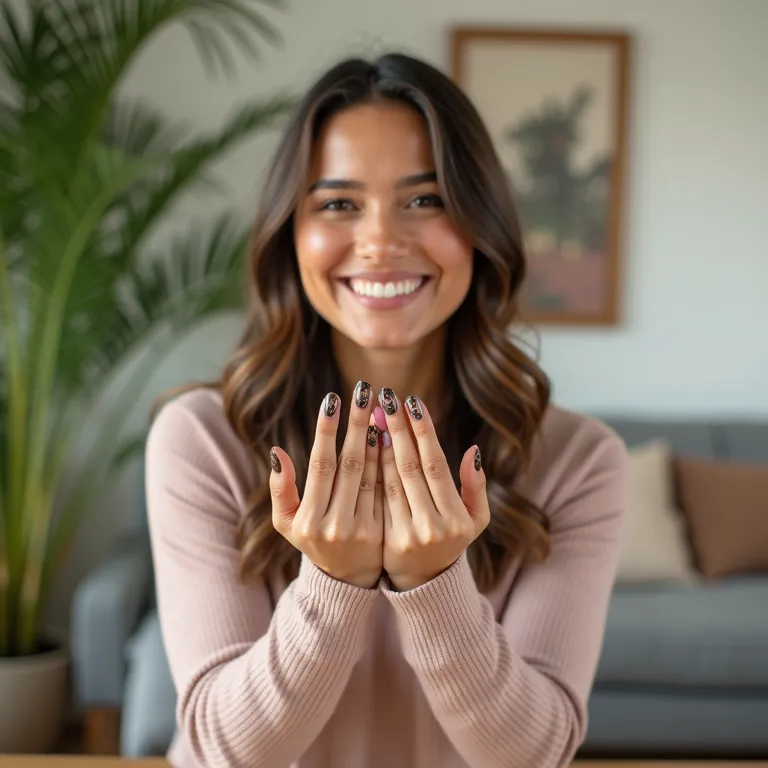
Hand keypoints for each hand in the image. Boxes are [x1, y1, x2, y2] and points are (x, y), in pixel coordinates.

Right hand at [270, 382, 383, 588]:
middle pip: (349, 463)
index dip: (327, 429)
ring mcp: (362, 531)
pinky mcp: (385, 533)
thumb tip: (277, 453)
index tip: (333, 398)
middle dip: (356, 423)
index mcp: (308, 520)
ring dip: (377, 437)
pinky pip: (388, 489)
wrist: (348, 583)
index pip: (320, 464)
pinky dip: (391, 461)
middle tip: (363, 390)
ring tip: (380, 406)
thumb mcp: (286, 523)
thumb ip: (281, 489)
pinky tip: (394, 434)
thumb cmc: (313, 541)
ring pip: (372, 473)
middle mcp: (334, 526)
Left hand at [375, 388, 489, 591]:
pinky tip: (365, 443)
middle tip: (387, 398)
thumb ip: (475, 487)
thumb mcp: (476, 520)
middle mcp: (432, 527)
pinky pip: (375, 496)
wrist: (424, 584)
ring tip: (373, 413)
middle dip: (398, 429)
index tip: (413, 403)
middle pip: (410, 467)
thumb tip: (472, 451)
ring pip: (389, 480)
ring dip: (380, 443)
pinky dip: (370, 468)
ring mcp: (406, 535)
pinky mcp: (385, 540)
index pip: (436, 465)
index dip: (424, 432)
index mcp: (457, 519)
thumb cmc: (452, 540)